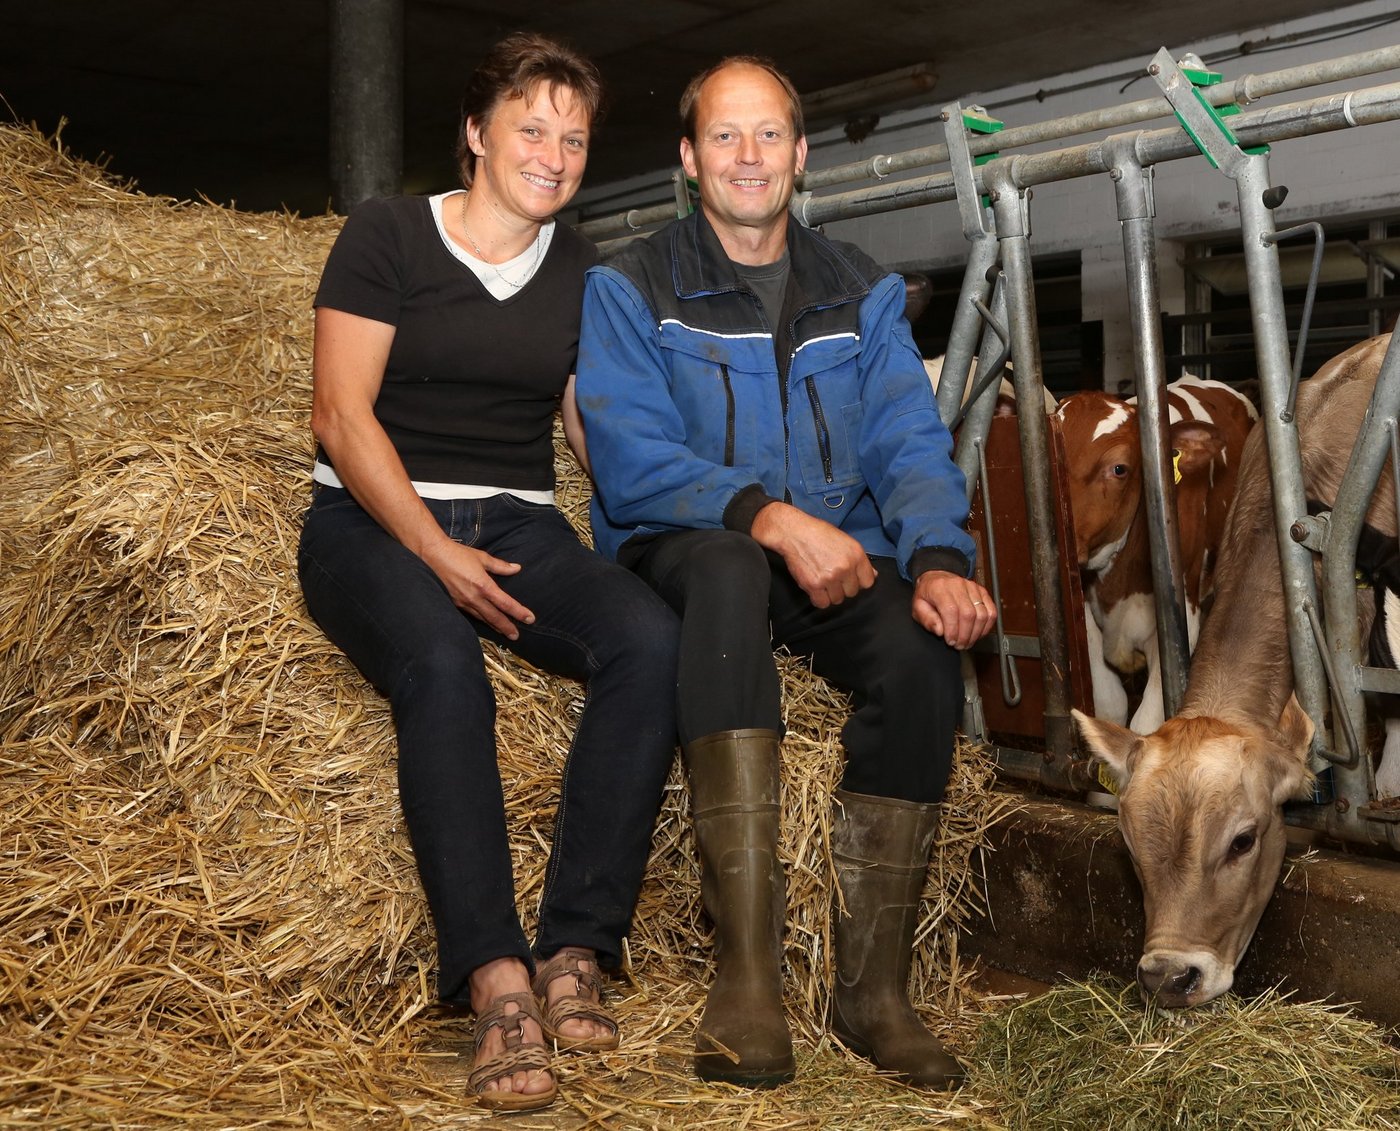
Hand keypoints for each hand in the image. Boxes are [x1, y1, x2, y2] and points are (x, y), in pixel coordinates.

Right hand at [421, 539, 534, 639]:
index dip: (519, 612)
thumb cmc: (457, 554)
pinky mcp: (453, 603)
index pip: (506, 603)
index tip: (530, 619)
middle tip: (516, 636)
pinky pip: (470, 614)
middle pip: (494, 617)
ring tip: (503, 632)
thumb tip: (516, 568)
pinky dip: (480, 619)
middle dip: (507, 627)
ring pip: (482, 618)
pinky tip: (484, 621)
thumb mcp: (481, 558)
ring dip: (494, 626)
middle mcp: (474, 598)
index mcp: (483, 586)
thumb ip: (500, 566)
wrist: (431, 554)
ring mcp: (462, 602)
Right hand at [750, 501, 875, 607]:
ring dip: (830, 593)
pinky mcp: (814, 585)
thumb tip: (872, 575)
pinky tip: (816, 588)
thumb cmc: (818, 534)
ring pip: (837, 599)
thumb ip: (859, 560)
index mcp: (856, 555)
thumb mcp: (846, 541)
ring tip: (822, 580)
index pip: (868, 582)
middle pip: (852, 592)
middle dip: (843, 587)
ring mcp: (830, 577)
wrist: (795, 532)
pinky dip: (819, 599)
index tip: (850, 579)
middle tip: (832, 577)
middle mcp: (845, 567)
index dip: (858, 582)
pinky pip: (822, 603)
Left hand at [912, 570, 994, 649]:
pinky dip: (986, 626)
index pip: (951, 610)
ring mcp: (972, 587)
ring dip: (976, 633)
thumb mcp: (918, 607)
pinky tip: (978, 633)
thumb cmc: (928, 594)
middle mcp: (958, 585)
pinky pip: (991, 611)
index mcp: (940, 588)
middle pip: (968, 614)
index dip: (953, 630)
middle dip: (965, 635)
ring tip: (967, 641)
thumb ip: (927, 620)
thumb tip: (940, 631)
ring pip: (982, 614)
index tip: (950, 641)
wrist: (937, 578)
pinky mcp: (982, 592)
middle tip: (959, 645)